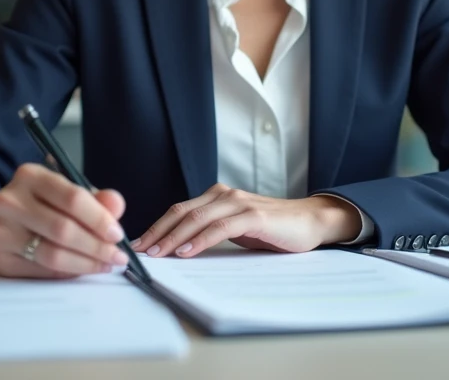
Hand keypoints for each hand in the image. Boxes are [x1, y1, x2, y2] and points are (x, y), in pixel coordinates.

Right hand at [0, 162, 129, 278]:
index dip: (99, 219)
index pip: (72, 198)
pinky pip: (43, 272)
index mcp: (30, 176)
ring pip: (53, 255)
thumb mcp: (68, 192)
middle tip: (117, 256)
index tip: (117, 234)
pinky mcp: (1, 259)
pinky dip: (68, 273)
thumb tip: (115, 206)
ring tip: (105, 264)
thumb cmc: (42, 205)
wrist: (0, 221)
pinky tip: (82, 269)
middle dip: (96, 246)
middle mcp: (10, 202)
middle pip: (63, 229)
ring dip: (86, 263)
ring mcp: (2, 232)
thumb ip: (96, 199)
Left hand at [131, 183, 361, 258]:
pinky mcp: (254, 216)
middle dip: (158, 233)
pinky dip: (200, 240)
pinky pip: (220, 228)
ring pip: (197, 219)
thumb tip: (178, 249)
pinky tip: (187, 252)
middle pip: (182, 212)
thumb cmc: (272, 229)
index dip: (157, 227)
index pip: (178, 210)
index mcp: (217, 196)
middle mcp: (224, 195)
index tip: (139, 245)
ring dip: (173, 238)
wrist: (310, 222)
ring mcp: (239, 203)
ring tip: (157, 254)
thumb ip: (211, 232)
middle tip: (140, 251)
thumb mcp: (236, 230)